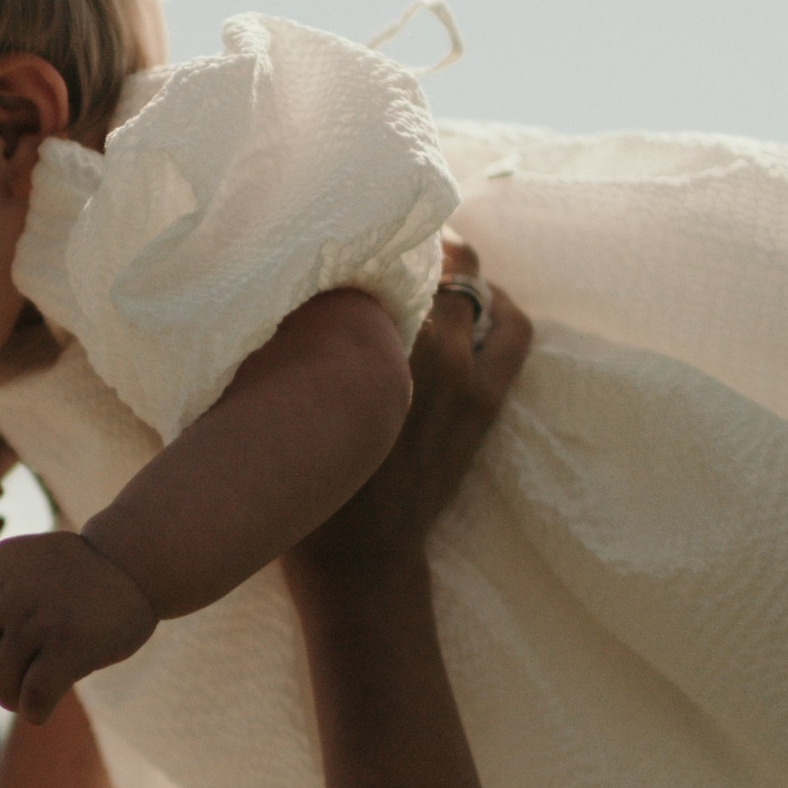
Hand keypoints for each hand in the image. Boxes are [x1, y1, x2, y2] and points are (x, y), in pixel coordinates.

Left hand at [0, 529, 159, 722]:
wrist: (137, 563)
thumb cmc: (81, 574)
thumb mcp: (27, 565)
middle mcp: (8, 592)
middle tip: (12, 681)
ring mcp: (37, 620)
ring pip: (0, 681)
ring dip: (12, 698)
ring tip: (28, 696)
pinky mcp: (68, 648)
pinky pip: (32, 697)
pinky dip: (34, 711)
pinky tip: (43, 710)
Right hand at [285, 240, 530, 590]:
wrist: (364, 558)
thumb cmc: (303, 481)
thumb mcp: (275, 402)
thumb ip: (290, 341)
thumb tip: (285, 286)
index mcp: (368, 344)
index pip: (381, 259)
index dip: (372, 238)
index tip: (353, 228)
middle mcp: (426, 348)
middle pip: (436, 260)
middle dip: (416, 247)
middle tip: (390, 244)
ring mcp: (467, 375)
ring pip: (477, 287)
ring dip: (458, 273)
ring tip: (433, 270)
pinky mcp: (488, 399)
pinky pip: (511, 329)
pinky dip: (496, 308)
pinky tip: (472, 308)